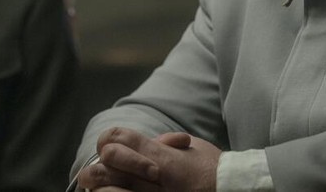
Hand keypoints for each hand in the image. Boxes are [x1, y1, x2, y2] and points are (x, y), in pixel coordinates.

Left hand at [76, 127, 220, 190]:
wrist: (233, 190)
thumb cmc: (213, 169)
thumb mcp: (192, 147)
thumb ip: (167, 143)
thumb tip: (151, 142)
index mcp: (162, 155)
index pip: (119, 138)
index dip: (108, 140)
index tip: (108, 149)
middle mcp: (155, 176)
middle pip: (107, 164)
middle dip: (95, 168)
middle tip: (92, 174)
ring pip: (110, 191)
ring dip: (100, 189)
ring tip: (98, 190)